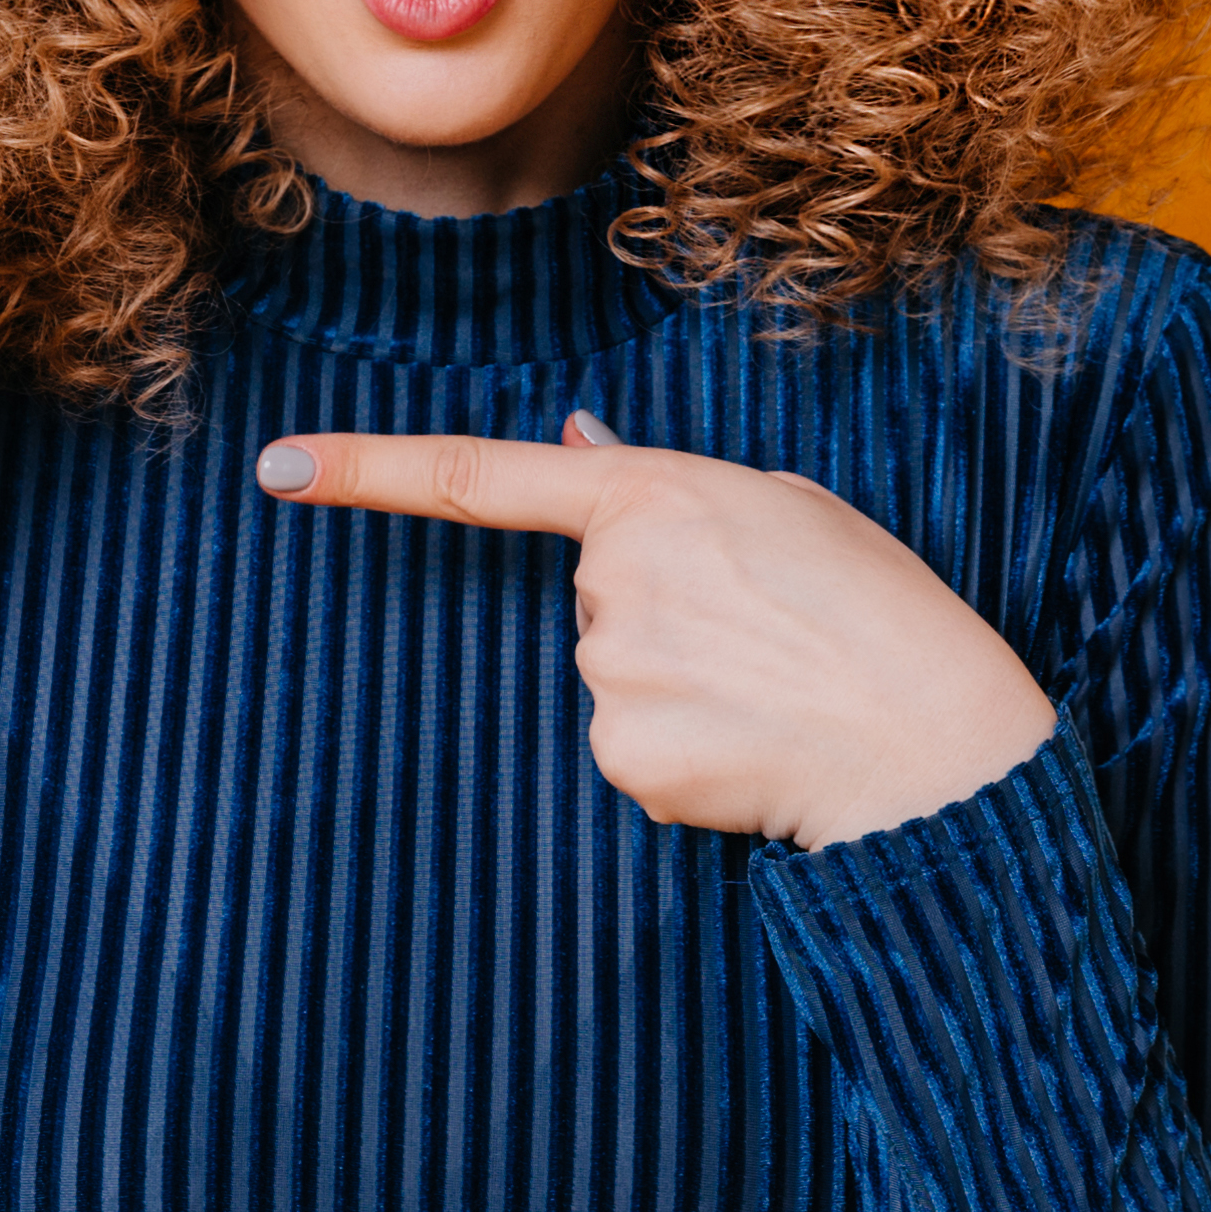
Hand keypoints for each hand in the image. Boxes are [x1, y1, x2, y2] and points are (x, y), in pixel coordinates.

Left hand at [254, 413, 1057, 847]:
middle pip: (592, 600)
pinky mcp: (621, 760)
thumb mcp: (785, 510)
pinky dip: (680, 757)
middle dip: (662, 616)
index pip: (480, 478)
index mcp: (653, 496)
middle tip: (767, 635)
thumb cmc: (879, 611)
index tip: (276, 466)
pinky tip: (750, 750)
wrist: (933, 742)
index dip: (368, 469)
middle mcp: (613, 582)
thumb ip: (662, 485)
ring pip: (610, 679)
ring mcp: (610, 676)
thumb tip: (577, 450)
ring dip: (676, 687)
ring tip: (772, 692)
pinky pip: (625, 754)